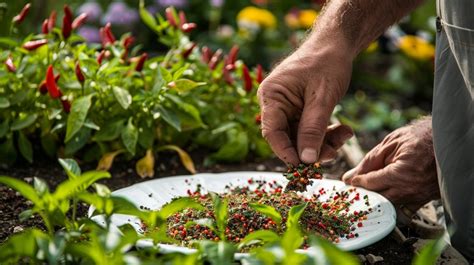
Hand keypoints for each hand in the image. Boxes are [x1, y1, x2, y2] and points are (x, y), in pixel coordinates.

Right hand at [257, 42, 353, 164]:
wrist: (337, 45)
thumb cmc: (326, 62)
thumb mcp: (323, 97)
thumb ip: (313, 129)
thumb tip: (307, 160)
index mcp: (271, 96)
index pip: (272, 132)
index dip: (285, 152)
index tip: (302, 167)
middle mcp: (275, 104)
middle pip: (287, 138)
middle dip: (311, 148)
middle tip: (333, 153)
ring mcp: (287, 108)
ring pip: (301, 137)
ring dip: (323, 141)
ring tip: (345, 135)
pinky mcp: (299, 111)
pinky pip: (310, 130)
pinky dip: (326, 133)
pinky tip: (344, 130)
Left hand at [342, 118, 439, 209]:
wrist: (448, 140)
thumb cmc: (420, 138)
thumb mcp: (391, 143)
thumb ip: (370, 161)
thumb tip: (350, 176)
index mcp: (399, 174)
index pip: (369, 184)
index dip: (356, 182)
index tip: (349, 181)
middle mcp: (409, 189)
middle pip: (377, 199)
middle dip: (364, 194)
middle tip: (355, 189)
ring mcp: (418, 197)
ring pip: (389, 206)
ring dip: (378, 200)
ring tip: (370, 191)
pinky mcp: (425, 200)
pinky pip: (405, 211)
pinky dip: (394, 206)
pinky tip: (387, 197)